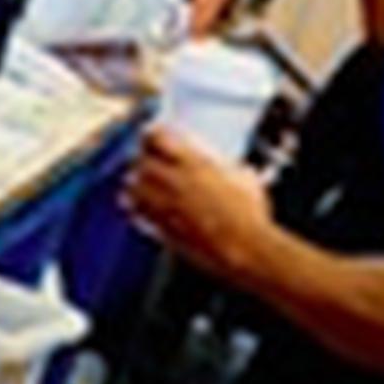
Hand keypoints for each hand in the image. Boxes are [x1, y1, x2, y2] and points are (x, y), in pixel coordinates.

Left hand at [126, 123, 268, 278]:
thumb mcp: (245, 179)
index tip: (152, 135)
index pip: (158, 138)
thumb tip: (228, 167)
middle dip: (142, 159)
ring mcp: (164, 205)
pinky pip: (136, 212)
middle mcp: (174, 181)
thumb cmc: (251, 214)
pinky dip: (136, 207)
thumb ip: (228, 169)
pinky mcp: (160, 227)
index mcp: (195, 163)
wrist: (245, 249)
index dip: (152, 135)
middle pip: (140, 161)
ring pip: (132, 186)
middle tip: (147, 161)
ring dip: (136, 183)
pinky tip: (143, 207)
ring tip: (143, 184)